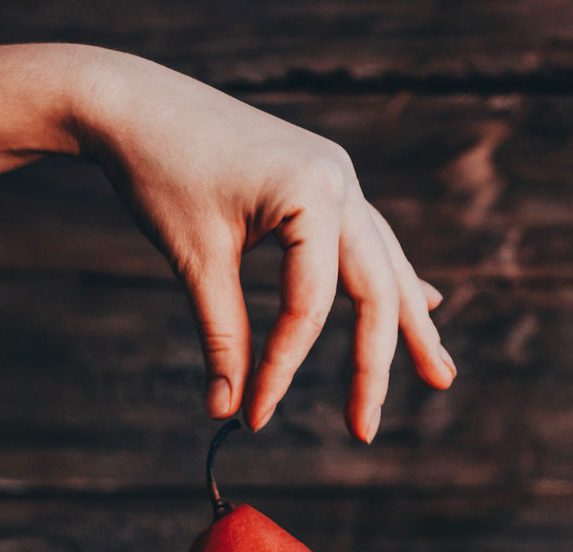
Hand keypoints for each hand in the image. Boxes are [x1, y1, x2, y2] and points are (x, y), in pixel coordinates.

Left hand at [68, 49, 455, 439]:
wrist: (133, 101)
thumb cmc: (158, 171)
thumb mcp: (194, 260)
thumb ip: (222, 337)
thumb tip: (227, 410)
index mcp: (314, 191)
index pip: (310, 307)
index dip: (283, 369)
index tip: (254, 417)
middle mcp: (340, 180)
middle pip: (373, 290)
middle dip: (376, 365)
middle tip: (366, 430)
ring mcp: (337, 177)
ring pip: (385, 265)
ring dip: (409, 323)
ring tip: (439, 374)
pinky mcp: (322, 181)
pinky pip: (369, 241)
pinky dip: (392, 279)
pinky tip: (421, 302)